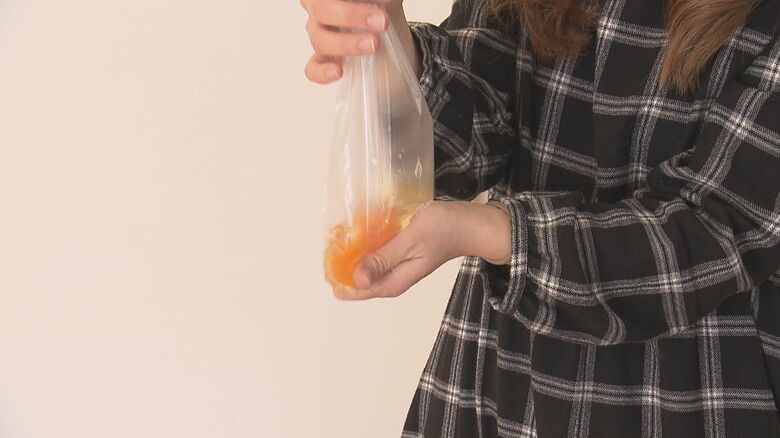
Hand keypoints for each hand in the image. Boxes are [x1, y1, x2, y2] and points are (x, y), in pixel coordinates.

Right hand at [301, 0, 404, 83]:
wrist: (384, 24)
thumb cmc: (378, 5)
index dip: (352, 5)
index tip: (382, 3)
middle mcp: (318, 9)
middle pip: (322, 11)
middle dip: (351, 16)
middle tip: (381, 22)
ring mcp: (319, 34)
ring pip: (320, 40)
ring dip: (347, 43)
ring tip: (374, 45)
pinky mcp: (323, 59)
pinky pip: (313, 69)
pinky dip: (322, 72)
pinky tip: (338, 71)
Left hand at [332, 200, 511, 299]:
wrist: (470, 224)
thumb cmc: (443, 230)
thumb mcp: (410, 241)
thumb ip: (382, 259)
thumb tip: (356, 280)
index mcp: (393, 282)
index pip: (354, 289)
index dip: (336, 275)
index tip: (325, 257)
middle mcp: (391, 279)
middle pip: (356, 279)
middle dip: (340, 262)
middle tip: (331, 238)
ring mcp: (394, 267)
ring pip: (363, 265)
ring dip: (350, 252)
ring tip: (339, 233)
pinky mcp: (397, 255)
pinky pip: (373, 254)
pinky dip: (363, 244)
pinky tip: (358, 230)